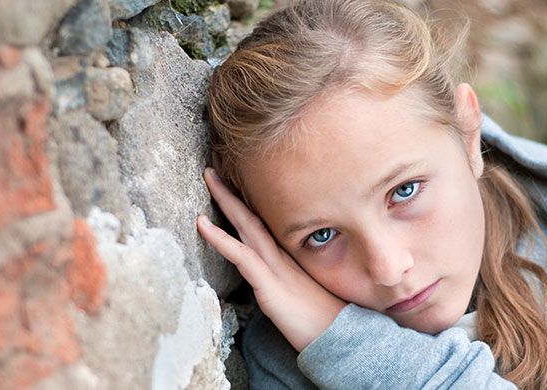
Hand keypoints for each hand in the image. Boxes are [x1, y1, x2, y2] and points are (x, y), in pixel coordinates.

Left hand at [197, 167, 345, 351]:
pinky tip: (202, 224)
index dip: (249, 202)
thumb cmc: (328, 323)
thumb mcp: (307, 296)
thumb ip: (292, 282)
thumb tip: (278, 280)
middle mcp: (284, 256)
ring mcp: (276, 268)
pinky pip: (240, 256)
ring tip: (209, 175)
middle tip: (217, 165)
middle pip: (254, 216)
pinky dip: (220, 238)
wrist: (345, 340)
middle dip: (235, 190)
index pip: (266, 223)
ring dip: (226, 200)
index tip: (234, 181)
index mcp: (291, 259)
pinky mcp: (269, 286)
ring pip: (247, 226)